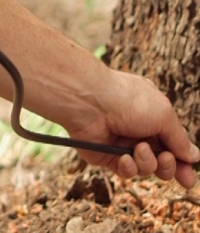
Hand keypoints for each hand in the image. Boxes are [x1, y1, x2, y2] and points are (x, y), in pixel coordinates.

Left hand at [68, 69, 199, 188]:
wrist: (89, 102)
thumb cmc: (127, 100)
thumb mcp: (163, 114)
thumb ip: (179, 138)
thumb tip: (194, 155)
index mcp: (154, 115)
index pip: (173, 143)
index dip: (182, 162)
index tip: (188, 179)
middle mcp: (139, 130)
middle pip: (163, 161)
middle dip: (168, 166)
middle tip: (165, 159)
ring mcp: (123, 143)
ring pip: (147, 168)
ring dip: (148, 163)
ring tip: (139, 149)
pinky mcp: (107, 156)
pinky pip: (126, 172)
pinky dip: (129, 167)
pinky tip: (124, 157)